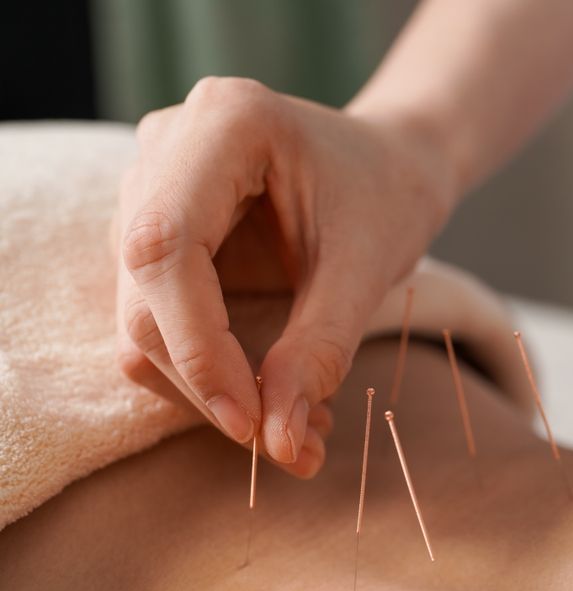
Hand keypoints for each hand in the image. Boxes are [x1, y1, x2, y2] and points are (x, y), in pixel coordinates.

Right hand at [113, 77, 454, 475]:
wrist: (392, 166)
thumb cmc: (390, 197)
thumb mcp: (368, 270)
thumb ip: (320, 352)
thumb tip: (274, 446)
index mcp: (224, 124)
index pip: (166, 248)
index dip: (198, 348)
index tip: (249, 423)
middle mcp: (168, 147)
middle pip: (145, 293)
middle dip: (210, 384)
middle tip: (292, 444)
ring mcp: (153, 189)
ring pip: (142, 318)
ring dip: (209, 389)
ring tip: (299, 427)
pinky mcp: (159, 234)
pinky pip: (157, 319)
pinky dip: (209, 371)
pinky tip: (275, 395)